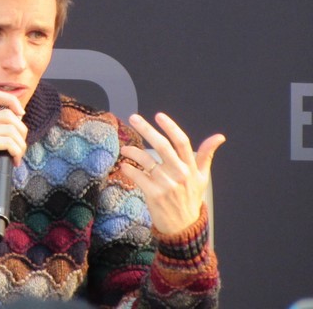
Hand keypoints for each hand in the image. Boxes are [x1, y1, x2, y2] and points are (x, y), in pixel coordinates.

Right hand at [0, 90, 27, 196]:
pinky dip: (16, 151)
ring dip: (20, 145)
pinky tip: (14, 161)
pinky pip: (8, 142)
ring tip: (17, 155)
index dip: (11, 100)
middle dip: (21, 131)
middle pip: (7, 115)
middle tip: (20, 146)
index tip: (21, 113)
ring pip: (10, 129)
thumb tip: (19, 114)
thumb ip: (0, 125)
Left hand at [120, 112, 224, 235]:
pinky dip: (129, 169)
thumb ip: (206, 155)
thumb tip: (219, 137)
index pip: (182, 142)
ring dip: (132, 151)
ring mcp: (167, 184)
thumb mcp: (202, 177)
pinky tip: (125, 165)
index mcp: (191, 168)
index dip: (171, 127)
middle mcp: (180, 174)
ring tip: (125, 149)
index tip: (159, 116)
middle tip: (134, 118)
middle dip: (147, 129)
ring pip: (146, 160)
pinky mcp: (154, 195)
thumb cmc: (191, 199)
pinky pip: (138, 176)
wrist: (184, 228)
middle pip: (163, 146)